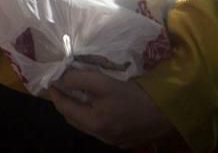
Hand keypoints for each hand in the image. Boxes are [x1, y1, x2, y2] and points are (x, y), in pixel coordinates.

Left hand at [49, 69, 173, 147]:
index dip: (55, 93)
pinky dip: (92, 115)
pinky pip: (100, 127)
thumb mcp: (103, 82)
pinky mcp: (123, 139)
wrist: (167, 111)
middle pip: (73, 118)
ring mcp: (112, 140)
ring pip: (86, 124)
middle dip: (64, 102)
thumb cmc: (134, 96)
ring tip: (77, 93)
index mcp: (93, 123)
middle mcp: (100, 136)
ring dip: (78, 109)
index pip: (63, 108)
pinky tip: (97, 104)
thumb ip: (79, 79)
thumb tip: (61, 78)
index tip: (51, 80)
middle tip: (62, 85)